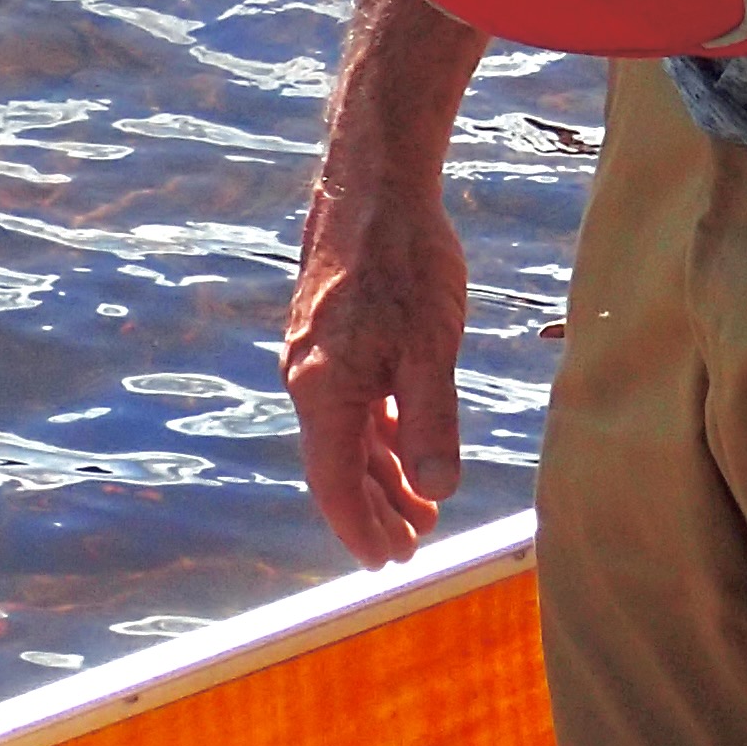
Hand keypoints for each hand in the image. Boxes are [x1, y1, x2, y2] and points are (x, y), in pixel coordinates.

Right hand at [282, 163, 469, 566]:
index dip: (362, 528)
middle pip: (338, 464)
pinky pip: (352, 399)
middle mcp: (309, 377)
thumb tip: (437, 488)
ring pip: (346, 432)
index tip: (387, 565)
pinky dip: (378, 430)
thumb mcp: (432, 346)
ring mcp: (317, 353)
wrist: (376, 180)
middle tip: (413, 546)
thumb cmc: (405, 259)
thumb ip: (431, 421)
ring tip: (419, 506)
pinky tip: (404, 440)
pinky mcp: (332, 332)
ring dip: (380, 473)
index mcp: (324, 390)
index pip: (335, 483)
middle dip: (375, 510)